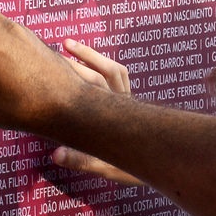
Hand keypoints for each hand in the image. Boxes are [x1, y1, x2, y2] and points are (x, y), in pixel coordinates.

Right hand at [49, 39, 141, 185]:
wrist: (160, 165)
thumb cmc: (131, 170)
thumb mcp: (105, 168)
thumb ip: (81, 160)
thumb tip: (55, 154)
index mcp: (117, 117)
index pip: (97, 85)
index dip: (78, 69)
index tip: (59, 60)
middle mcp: (125, 103)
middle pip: (106, 71)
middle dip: (84, 55)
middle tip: (62, 46)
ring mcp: (130, 100)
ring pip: (114, 70)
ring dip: (93, 55)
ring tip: (70, 45)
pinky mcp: (131, 101)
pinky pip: (119, 75)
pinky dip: (103, 64)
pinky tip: (87, 61)